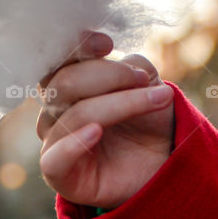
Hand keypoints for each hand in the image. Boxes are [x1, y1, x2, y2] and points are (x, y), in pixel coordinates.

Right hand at [36, 29, 173, 209]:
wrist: (163, 157)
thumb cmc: (147, 115)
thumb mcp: (144, 80)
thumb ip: (129, 67)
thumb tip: (122, 68)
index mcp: (66, 81)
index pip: (56, 59)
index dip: (76, 47)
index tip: (107, 44)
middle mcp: (54, 110)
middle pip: (64, 84)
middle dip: (108, 76)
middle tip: (143, 78)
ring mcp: (55, 141)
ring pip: (74, 116)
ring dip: (119, 104)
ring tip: (157, 100)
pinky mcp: (60, 175)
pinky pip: (54, 160)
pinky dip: (73, 144)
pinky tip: (96, 132)